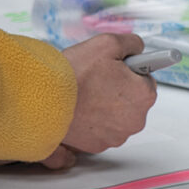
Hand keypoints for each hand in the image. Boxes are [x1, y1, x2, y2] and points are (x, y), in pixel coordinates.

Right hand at [60, 33, 157, 152]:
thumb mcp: (107, 43)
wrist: (42, 100)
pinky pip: (101, 130)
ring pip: (117, 116)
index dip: (128, 71)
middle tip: (96, 79)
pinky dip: (93, 121)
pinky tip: (80, 109)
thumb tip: (138, 48)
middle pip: (132, 100)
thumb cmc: (74, 74)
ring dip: (106, 106)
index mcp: (144, 95)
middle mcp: (136, 120)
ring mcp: (117, 136)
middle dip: (118, 90)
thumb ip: (131, 43)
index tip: (115, 69)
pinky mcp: (98, 145)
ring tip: (85, 94)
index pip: (146, 79)